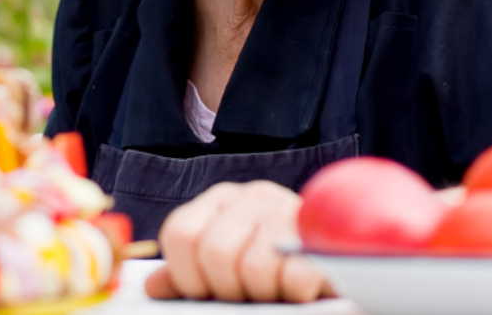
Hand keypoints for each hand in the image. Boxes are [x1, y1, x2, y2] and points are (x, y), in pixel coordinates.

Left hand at [142, 180, 331, 302]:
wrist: (339, 261)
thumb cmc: (273, 269)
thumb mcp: (227, 268)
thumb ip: (190, 275)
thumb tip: (153, 287)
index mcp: (220, 200)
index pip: (181, 233)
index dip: (187, 275)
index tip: (206, 293)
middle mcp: (252, 195)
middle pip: (215, 251)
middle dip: (228, 288)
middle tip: (247, 295)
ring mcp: (288, 210)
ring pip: (254, 266)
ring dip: (264, 293)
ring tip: (274, 291)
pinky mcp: (322, 236)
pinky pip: (296, 275)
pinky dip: (296, 293)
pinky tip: (300, 289)